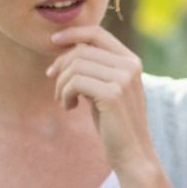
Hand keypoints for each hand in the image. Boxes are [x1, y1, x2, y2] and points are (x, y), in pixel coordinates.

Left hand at [47, 25, 155, 173]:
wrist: (132, 155)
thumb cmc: (115, 123)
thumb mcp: (108, 88)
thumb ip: (96, 67)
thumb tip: (68, 46)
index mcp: (131, 61)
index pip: (97, 32)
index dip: (72, 33)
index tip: (53, 43)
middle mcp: (130, 66)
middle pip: (81, 49)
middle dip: (61, 65)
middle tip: (54, 83)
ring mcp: (123, 79)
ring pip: (75, 65)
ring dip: (61, 83)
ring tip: (63, 100)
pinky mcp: (112, 94)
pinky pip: (75, 82)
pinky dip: (64, 94)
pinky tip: (69, 107)